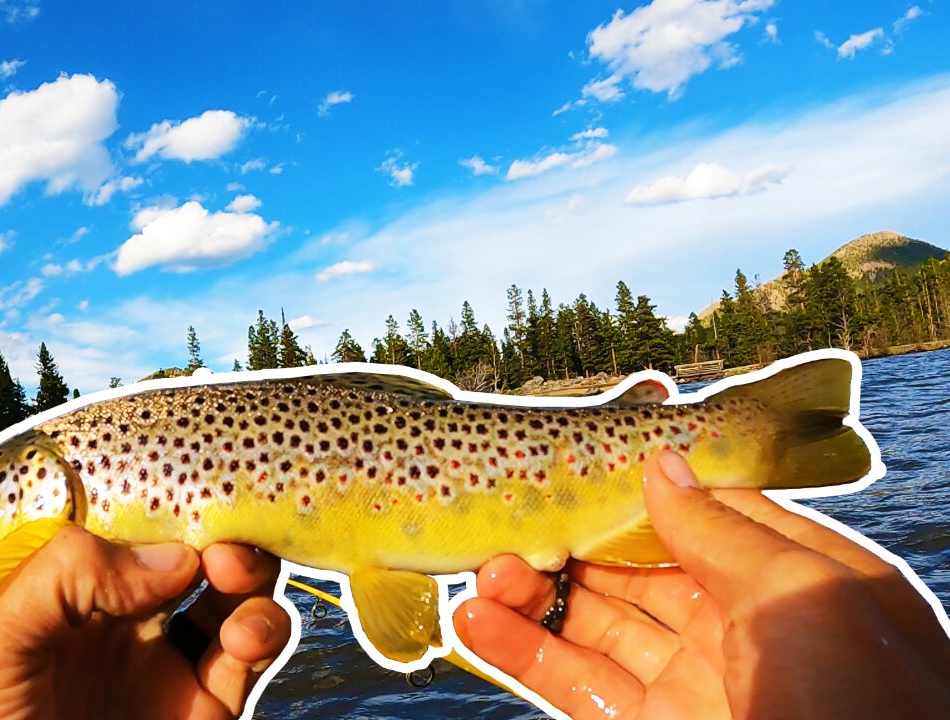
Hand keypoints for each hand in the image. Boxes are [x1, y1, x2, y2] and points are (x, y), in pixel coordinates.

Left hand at [0, 525, 291, 718]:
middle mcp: (120, 619)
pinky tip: (245, 633)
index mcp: (63, 592)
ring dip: (250, 571)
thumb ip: (61, 577)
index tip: (186, 483)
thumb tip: (167, 559)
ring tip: (233, 578)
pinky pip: (252, 654)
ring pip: (234, 593)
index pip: (124, 524)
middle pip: (189, 548)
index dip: (160, 499)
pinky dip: (265, 628)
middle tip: (218, 538)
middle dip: (216, 527)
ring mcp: (166, 664)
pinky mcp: (204, 710)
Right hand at [454, 450, 949, 718]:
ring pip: (592, 629)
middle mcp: (737, 629)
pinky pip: (574, 687)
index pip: (698, 515)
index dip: (630, 492)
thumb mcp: (806, 597)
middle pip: (632, 569)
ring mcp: (689, 688)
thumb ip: (721, 529)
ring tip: (482, 576)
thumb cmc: (868, 707)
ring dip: (531, 598)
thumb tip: (659, 464)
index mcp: (792, 581)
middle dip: (568, 543)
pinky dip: (521, 656)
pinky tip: (477, 625)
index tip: (566, 469)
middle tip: (507, 524)